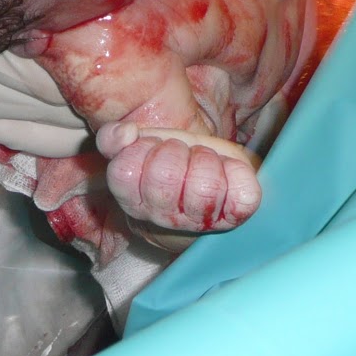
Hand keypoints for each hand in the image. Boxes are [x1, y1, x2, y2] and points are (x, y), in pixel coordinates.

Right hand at [94, 123, 260, 232]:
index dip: (142, 150)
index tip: (154, 148)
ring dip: (205, 160)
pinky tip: (228, 170)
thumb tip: (125, 134)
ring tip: (202, 162)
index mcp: (134, 200)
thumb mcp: (138, 147)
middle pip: (164, 176)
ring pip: (205, 187)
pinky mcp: (234, 216)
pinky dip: (239, 174)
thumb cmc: (167, 162)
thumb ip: (113, 140)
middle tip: (181, 154)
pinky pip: (242, 196)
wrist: (205, 183)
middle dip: (175, 152)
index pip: (125, 172)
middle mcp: (164, 217)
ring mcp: (201, 221)